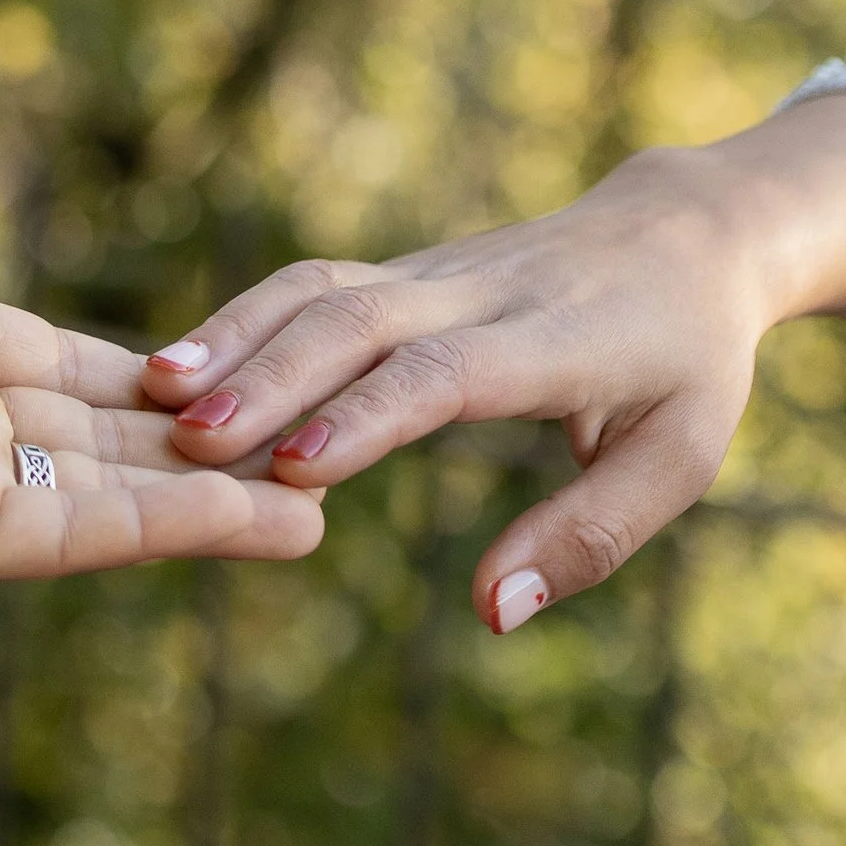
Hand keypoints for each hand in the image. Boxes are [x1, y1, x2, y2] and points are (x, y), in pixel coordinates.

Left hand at [0, 45, 323, 584]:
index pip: (55, 363)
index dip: (143, 371)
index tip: (229, 373)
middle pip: (95, 439)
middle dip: (199, 447)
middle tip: (303, 449)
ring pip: (107, 497)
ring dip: (213, 502)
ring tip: (320, 507)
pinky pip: (86, 533)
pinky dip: (181, 529)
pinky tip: (275, 519)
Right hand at [140, 95, 845, 629]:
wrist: (689, 232)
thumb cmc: (688, 366)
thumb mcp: (678, 460)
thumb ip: (586, 538)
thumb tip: (490, 613)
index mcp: (558, 341)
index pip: (448, 372)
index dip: (369, 415)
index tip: (296, 467)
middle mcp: (484, 294)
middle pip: (363, 318)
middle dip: (274, 373)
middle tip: (191, 436)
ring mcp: (435, 273)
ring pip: (322, 288)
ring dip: (238, 335)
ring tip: (156, 394)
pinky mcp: (402, 271)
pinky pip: (312, 285)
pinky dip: (241, 319)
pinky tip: (173, 369)